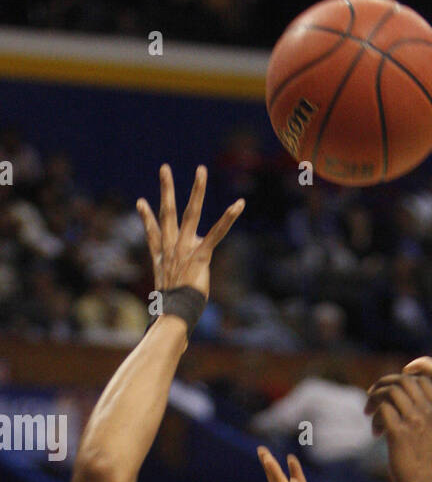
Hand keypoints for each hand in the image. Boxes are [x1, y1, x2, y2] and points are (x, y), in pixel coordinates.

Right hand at [137, 163, 243, 301]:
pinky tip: (239, 204)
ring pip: (190, 213)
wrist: (174, 314)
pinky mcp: (200, 256)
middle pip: (167, 212)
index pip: (152, 233)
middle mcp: (171, 248)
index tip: (141, 202)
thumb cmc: (173, 311)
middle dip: (166, 189)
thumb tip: (182, 292)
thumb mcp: (169, 295)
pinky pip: (217, 233)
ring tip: (201, 170)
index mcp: (162, 256)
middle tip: (164, 168)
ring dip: (196, 190)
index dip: (146, 217)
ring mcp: (185, 249)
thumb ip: (174, 287)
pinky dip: (229, 219)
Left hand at [364, 373, 431, 481]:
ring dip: (375, 398)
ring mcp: (414, 422)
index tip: (392, 392)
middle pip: (403, 381)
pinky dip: (374, 417)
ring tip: (369, 413)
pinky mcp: (398, 434)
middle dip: (384, 384)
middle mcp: (429, 413)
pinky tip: (375, 433)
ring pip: (390, 391)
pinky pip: (382, 410)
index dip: (403, 381)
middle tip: (373, 396)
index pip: (422, 381)